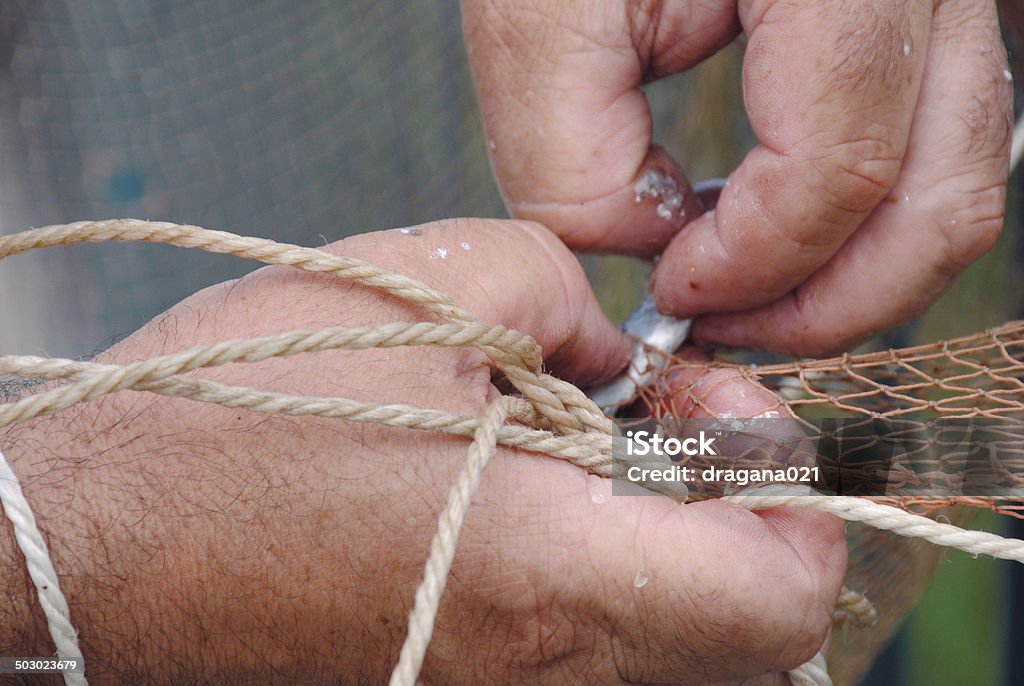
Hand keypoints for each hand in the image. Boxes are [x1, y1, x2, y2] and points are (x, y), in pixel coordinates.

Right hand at [0, 220, 843, 682]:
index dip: (790, 489)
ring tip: (581, 446)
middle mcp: (540, 673)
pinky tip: (523, 493)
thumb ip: (570, 297)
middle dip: (731, 506)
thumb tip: (621, 359)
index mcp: (549, 574)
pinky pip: (586, 652)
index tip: (709, 403)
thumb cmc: (237, 410)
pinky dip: (601, 574)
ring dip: (669, 541)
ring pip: (670, 648)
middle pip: (743, 633)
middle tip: (651, 415)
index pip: (778, 595)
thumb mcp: (424, 283)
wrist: (97, 535)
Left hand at [462, 0, 1012, 355]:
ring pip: (956, 185)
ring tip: (748, 293)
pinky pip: (934, 146)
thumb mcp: (535, 17)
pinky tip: (774, 227)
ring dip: (854, 274)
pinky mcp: (923, 18)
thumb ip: (572, 163)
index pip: (840, 166)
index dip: (754, 265)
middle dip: (826, 304)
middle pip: (938, 202)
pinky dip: (865, 218)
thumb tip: (650, 252)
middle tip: (723, 328)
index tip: (671, 296)